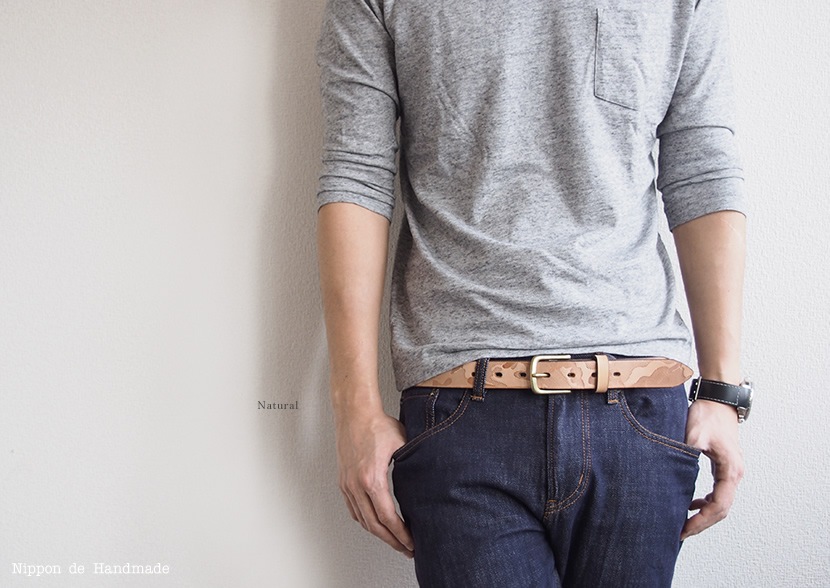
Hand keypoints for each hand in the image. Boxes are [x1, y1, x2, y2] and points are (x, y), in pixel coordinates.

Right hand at [336, 410, 414, 556]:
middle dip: (392, 541)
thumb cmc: (377, 425)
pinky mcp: (344, 482)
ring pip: (362, 520)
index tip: (411, 543)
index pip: (387, 517)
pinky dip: (365, 521)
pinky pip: (353, 509)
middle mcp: (356, 485)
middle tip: (406, 549)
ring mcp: (347, 485)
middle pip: (374, 525)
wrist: (354, 413)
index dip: (400, 534)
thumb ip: (413, 464)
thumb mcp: (402, 444)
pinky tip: (375, 524)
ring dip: (378, 534)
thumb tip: (429, 480)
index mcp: (372, 479)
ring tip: (394, 540)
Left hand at [680, 399, 744, 539]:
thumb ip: (686, 455)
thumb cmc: (707, 414)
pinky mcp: (725, 466)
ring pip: (721, 502)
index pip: (719, 506)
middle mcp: (735, 473)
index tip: (684, 530)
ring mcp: (732, 470)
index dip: (701, 522)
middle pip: (721, 510)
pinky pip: (719, 492)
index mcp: (730, 470)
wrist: (718, 398)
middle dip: (702, 523)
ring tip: (684, 522)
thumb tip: (674, 473)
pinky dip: (706, 502)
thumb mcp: (694, 435)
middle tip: (681, 532)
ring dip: (704, 514)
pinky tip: (691, 503)